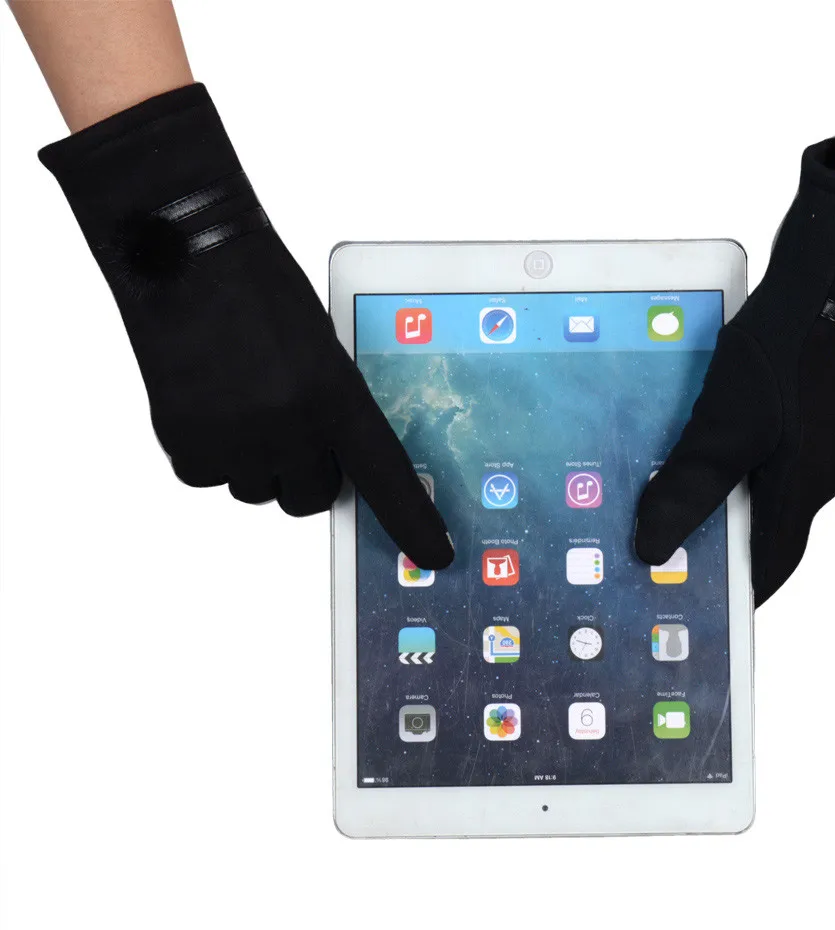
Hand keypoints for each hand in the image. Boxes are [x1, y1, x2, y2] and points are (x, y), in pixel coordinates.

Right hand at [39, 84, 451, 568]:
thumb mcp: (319, 342)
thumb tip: (337, 456)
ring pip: (256, 492)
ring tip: (243, 403)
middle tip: (294, 433)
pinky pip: (207, 477)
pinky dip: (211, 454)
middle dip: (309, 476)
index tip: (433, 556)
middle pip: (311, 498)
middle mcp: (288, 422)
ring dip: (257, 464)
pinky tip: (209, 403)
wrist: (180, 249)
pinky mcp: (182, 439)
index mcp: (334, 391)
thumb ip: (333, 402)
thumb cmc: (258, 285)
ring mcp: (232, 434)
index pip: (384, 475)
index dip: (412, 522)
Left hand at [634, 138, 834, 605]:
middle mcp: (816, 472)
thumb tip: (652, 548)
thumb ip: (688, 489)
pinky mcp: (802, 410)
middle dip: (719, 546)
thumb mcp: (722, 427)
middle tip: (670, 559)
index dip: (739, 589)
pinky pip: (761, 453)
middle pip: (762, 527)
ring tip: (668, 508)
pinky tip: (692, 451)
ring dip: (720, 501)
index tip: (707, 610)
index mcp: (804, 488)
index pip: (771, 562)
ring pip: (759, 488)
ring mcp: (813, 440)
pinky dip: (727, 464)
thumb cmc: (783, 354)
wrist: (831, 278)